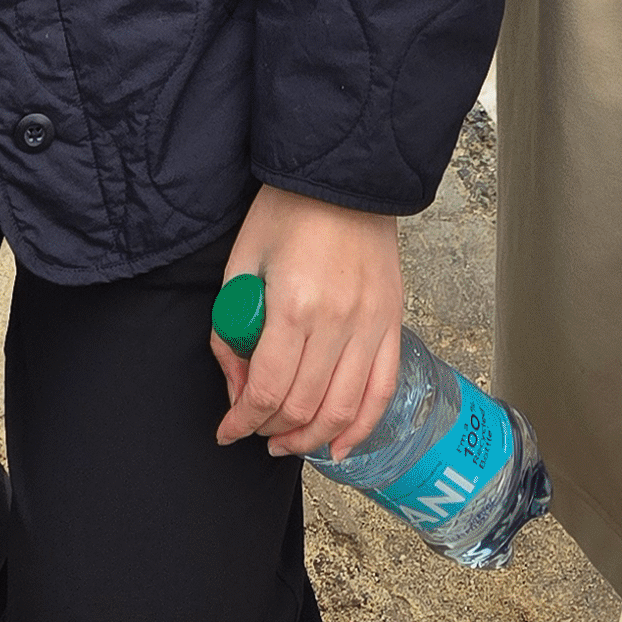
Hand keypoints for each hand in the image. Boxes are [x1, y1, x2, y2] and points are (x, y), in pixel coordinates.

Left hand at [210, 187, 404, 461]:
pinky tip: (339, 446)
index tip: (228, 430)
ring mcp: (371, 324)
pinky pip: (381, 390)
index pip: (267, 390)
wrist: (343, 174)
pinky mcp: (393, 321)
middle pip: (302, 407)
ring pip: (344, 410)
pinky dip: (361, 427)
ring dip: (312, 438)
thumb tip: (239, 389)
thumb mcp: (242, 263)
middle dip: (270, 430)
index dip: (242, 422)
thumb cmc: (287, 211)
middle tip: (254, 430)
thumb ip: (232, 331)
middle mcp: (338, 321)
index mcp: (294, 304)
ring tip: (288, 441)